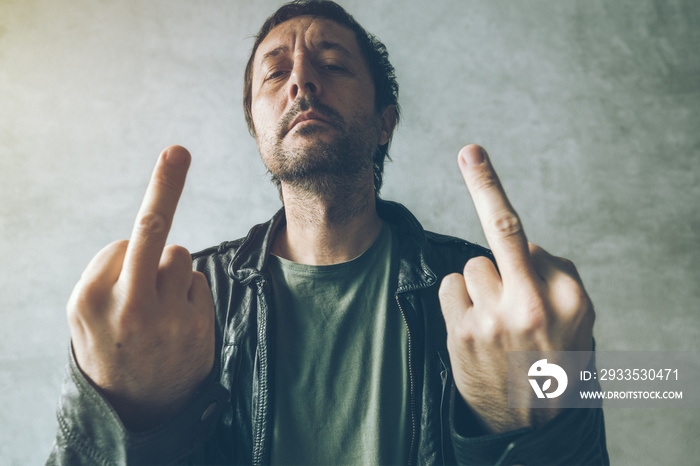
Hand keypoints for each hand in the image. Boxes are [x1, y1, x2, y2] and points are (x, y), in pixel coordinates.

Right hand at [67, 146, 214, 430]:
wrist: (139, 409)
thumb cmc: (111, 350)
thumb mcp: (86, 318)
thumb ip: (106, 274)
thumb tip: (145, 238)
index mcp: (90, 298)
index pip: (123, 243)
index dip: (132, 252)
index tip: (158, 192)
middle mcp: (128, 304)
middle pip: (152, 229)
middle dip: (165, 185)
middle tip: (176, 151)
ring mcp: (167, 315)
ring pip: (181, 255)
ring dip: (173, 271)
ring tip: (160, 311)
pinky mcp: (198, 324)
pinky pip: (199, 280)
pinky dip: (190, 292)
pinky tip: (178, 324)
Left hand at [438, 145, 594, 433]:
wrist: (526, 420)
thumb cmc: (553, 358)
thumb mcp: (579, 321)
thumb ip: (557, 277)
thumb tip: (528, 245)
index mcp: (569, 297)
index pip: (528, 238)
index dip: (494, 196)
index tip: (473, 156)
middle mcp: (532, 305)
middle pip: (500, 232)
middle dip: (485, 185)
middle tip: (470, 152)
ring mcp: (494, 319)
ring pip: (473, 266)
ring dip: (481, 284)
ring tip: (496, 317)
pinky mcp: (463, 332)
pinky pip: (452, 287)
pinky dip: (460, 299)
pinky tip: (476, 325)